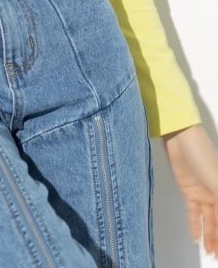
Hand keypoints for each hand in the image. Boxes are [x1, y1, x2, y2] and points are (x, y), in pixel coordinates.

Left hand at [162, 123, 217, 257]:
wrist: (182, 140)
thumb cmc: (204, 157)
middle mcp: (217, 193)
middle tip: (217, 257)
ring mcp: (203, 193)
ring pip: (208, 220)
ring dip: (209, 236)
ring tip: (210, 253)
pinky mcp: (189, 191)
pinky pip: (194, 213)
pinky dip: (195, 225)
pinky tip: (196, 239)